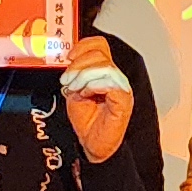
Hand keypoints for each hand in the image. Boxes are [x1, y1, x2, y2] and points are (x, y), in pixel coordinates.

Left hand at [62, 36, 132, 162]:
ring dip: (84, 76)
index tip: (69, 56)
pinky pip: (111, 82)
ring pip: (104, 66)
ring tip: (75, 89)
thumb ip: (74, 74)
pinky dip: (93, 85)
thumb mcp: (74, 91)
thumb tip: (69, 62)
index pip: (99, 45)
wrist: (93, 145)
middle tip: (67, 80)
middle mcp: (114, 76)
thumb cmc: (87, 121)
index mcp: (103, 72)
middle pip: (100, 53)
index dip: (83, 46)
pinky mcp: (124, 98)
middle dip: (78, 64)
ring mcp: (121, 86)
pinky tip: (87, 94)